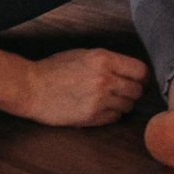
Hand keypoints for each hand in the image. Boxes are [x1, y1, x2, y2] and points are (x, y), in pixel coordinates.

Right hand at [11, 48, 146, 126]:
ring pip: (128, 106)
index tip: (139, 80)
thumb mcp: (83, 54)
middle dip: (132, 91)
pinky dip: (110, 115)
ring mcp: (99, 100)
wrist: (32, 87)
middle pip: (137, 90)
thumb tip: (131, 71)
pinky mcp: (92, 117)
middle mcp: (105, 79)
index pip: (140, 70)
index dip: (142, 77)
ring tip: (106, 99)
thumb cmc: (55, 69)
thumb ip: (108, 62)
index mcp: (103, 59)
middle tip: (121, 91)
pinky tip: (98, 108)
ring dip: (121, 104)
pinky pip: (115, 118)